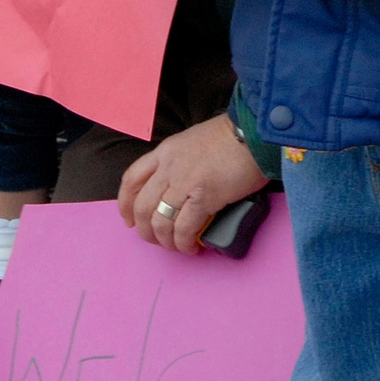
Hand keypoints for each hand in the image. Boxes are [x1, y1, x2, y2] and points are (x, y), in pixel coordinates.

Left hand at [118, 114, 266, 254]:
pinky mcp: (203, 197)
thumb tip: (180, 187)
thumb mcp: (194, 141)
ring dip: (165, 241)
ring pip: (159, 221)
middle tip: (157, 240)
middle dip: (145, 230)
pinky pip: (184, 229)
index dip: (125, 203)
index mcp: (165, 151)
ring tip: (177, 246)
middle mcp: (169, 166)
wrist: (254, 133)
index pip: (132, 178)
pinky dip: (184, 243)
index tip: (128, 219)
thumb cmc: (232, 137)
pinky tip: (193, 247)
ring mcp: (184, 182)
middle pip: (142, 206)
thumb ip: (180, 161)